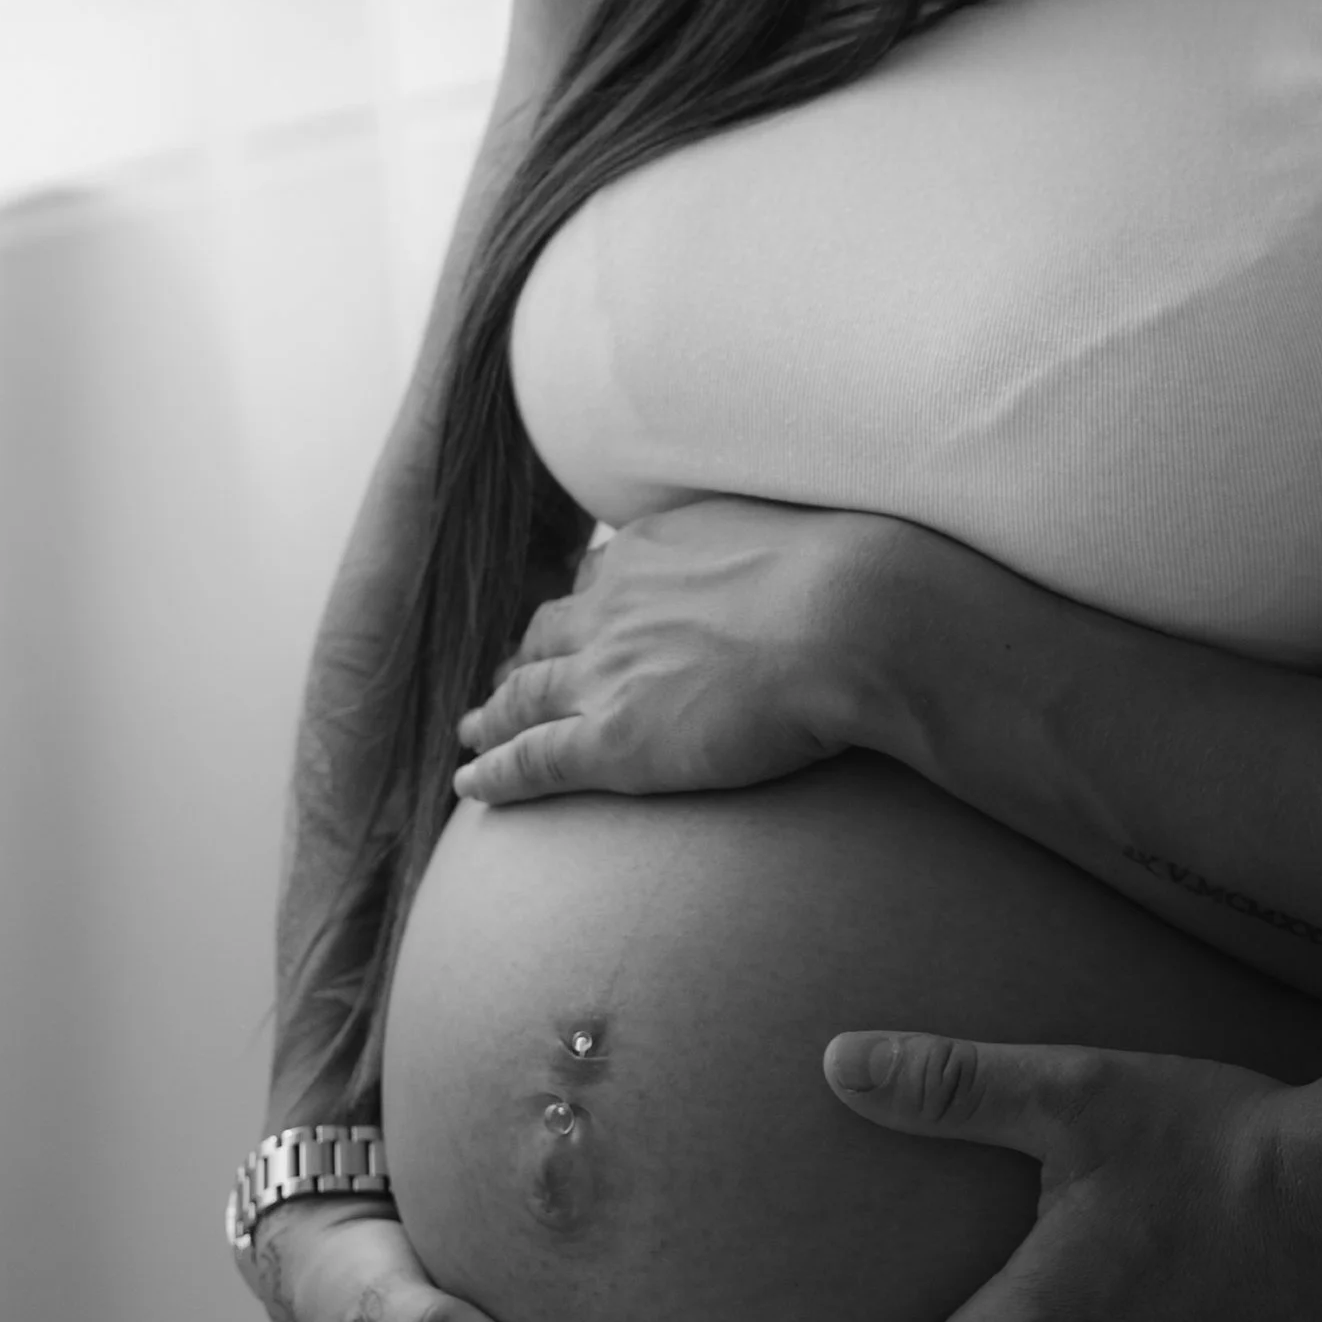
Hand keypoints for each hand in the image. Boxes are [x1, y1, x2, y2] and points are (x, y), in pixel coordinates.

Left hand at [454, 497, 909, 803]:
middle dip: (525, 658)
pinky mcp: (612, 740)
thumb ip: (759, 547)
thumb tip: (786, 557)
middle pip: (550, 633)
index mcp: (654, 549)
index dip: (582, 609)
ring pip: (525, 695)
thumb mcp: (788, 536)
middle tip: (508, 681)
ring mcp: (607, 671)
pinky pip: (533, 758)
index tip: (575, 624)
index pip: (600, 579)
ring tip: (475, 731)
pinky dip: (494, 771)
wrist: (850, 619)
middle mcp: (615, 604)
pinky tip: (471, 784)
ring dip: (494, 713)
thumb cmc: (847, 581)